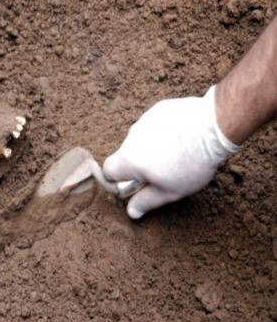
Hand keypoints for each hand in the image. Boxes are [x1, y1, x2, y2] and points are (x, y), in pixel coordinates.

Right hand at [103, 86, 239, 218]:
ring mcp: (144, 121)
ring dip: (151, 147)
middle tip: (162, 172)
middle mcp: (131, 138)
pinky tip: (182, 137)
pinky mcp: (158, 109)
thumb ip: (146, 201)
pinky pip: (154, 125)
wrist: (212, 127)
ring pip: (140, 139)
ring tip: (177, 153)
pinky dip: (162, 132)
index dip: (117, 180)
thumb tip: (131, 212)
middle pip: (126, 155)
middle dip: (138, 164)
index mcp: (129, 160)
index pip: (108, 171)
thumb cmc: (190, 163)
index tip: (135, 184)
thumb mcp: (169, 191)